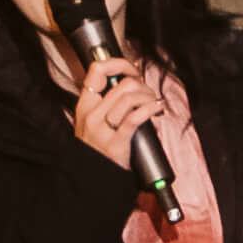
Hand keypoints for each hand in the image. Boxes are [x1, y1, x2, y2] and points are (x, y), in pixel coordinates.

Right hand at [70, 53, 168, 172]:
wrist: (94, 178)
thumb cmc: (100, 148)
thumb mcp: (94, 121)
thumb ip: (107, 101)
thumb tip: (130, 77)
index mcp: (85, 105)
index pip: (96, 70)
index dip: (118, 64)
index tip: (133, 70)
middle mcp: (91, 114)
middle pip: (121, 84)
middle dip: (142, 84)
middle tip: (149, 93)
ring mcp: (102, 129)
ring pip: (129, 97)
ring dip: (148, 96)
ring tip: (154, 103)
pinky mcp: (116, 143)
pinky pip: (135, 118)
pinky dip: (150, 109)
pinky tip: (157, 109)